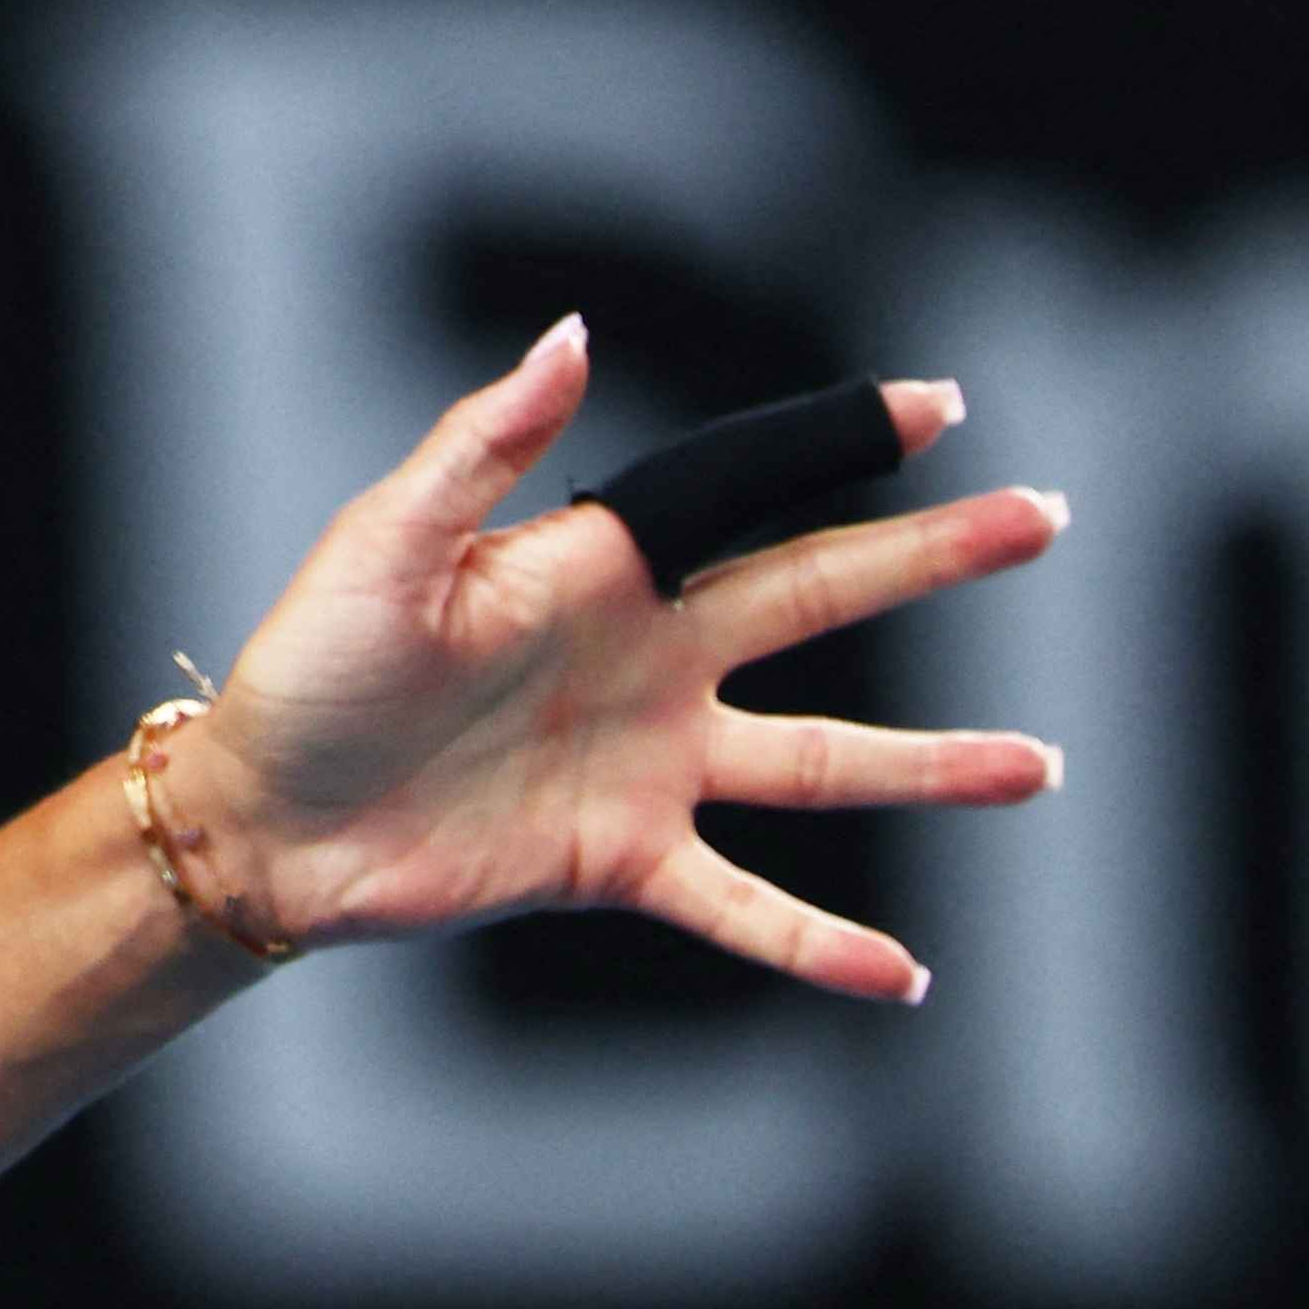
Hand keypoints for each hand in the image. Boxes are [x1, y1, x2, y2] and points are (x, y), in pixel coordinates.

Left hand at [153, 318, 1064, 1001]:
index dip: (837, 444)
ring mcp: (646, 763)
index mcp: (597, 564)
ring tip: (1038, 766)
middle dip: (932, 560)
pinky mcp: (618, 859)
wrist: (263, 814)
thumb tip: (573, 334)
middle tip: (1045, 521)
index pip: (743, 487)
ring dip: (930, 765)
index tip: (942, 407)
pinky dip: (819, 943)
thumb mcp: (387, 543)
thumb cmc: (309, 665)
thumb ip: (484, 444)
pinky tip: (905, 974)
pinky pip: (741, 904)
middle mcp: (645, 656)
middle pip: (818, 595)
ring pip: (821, 760)